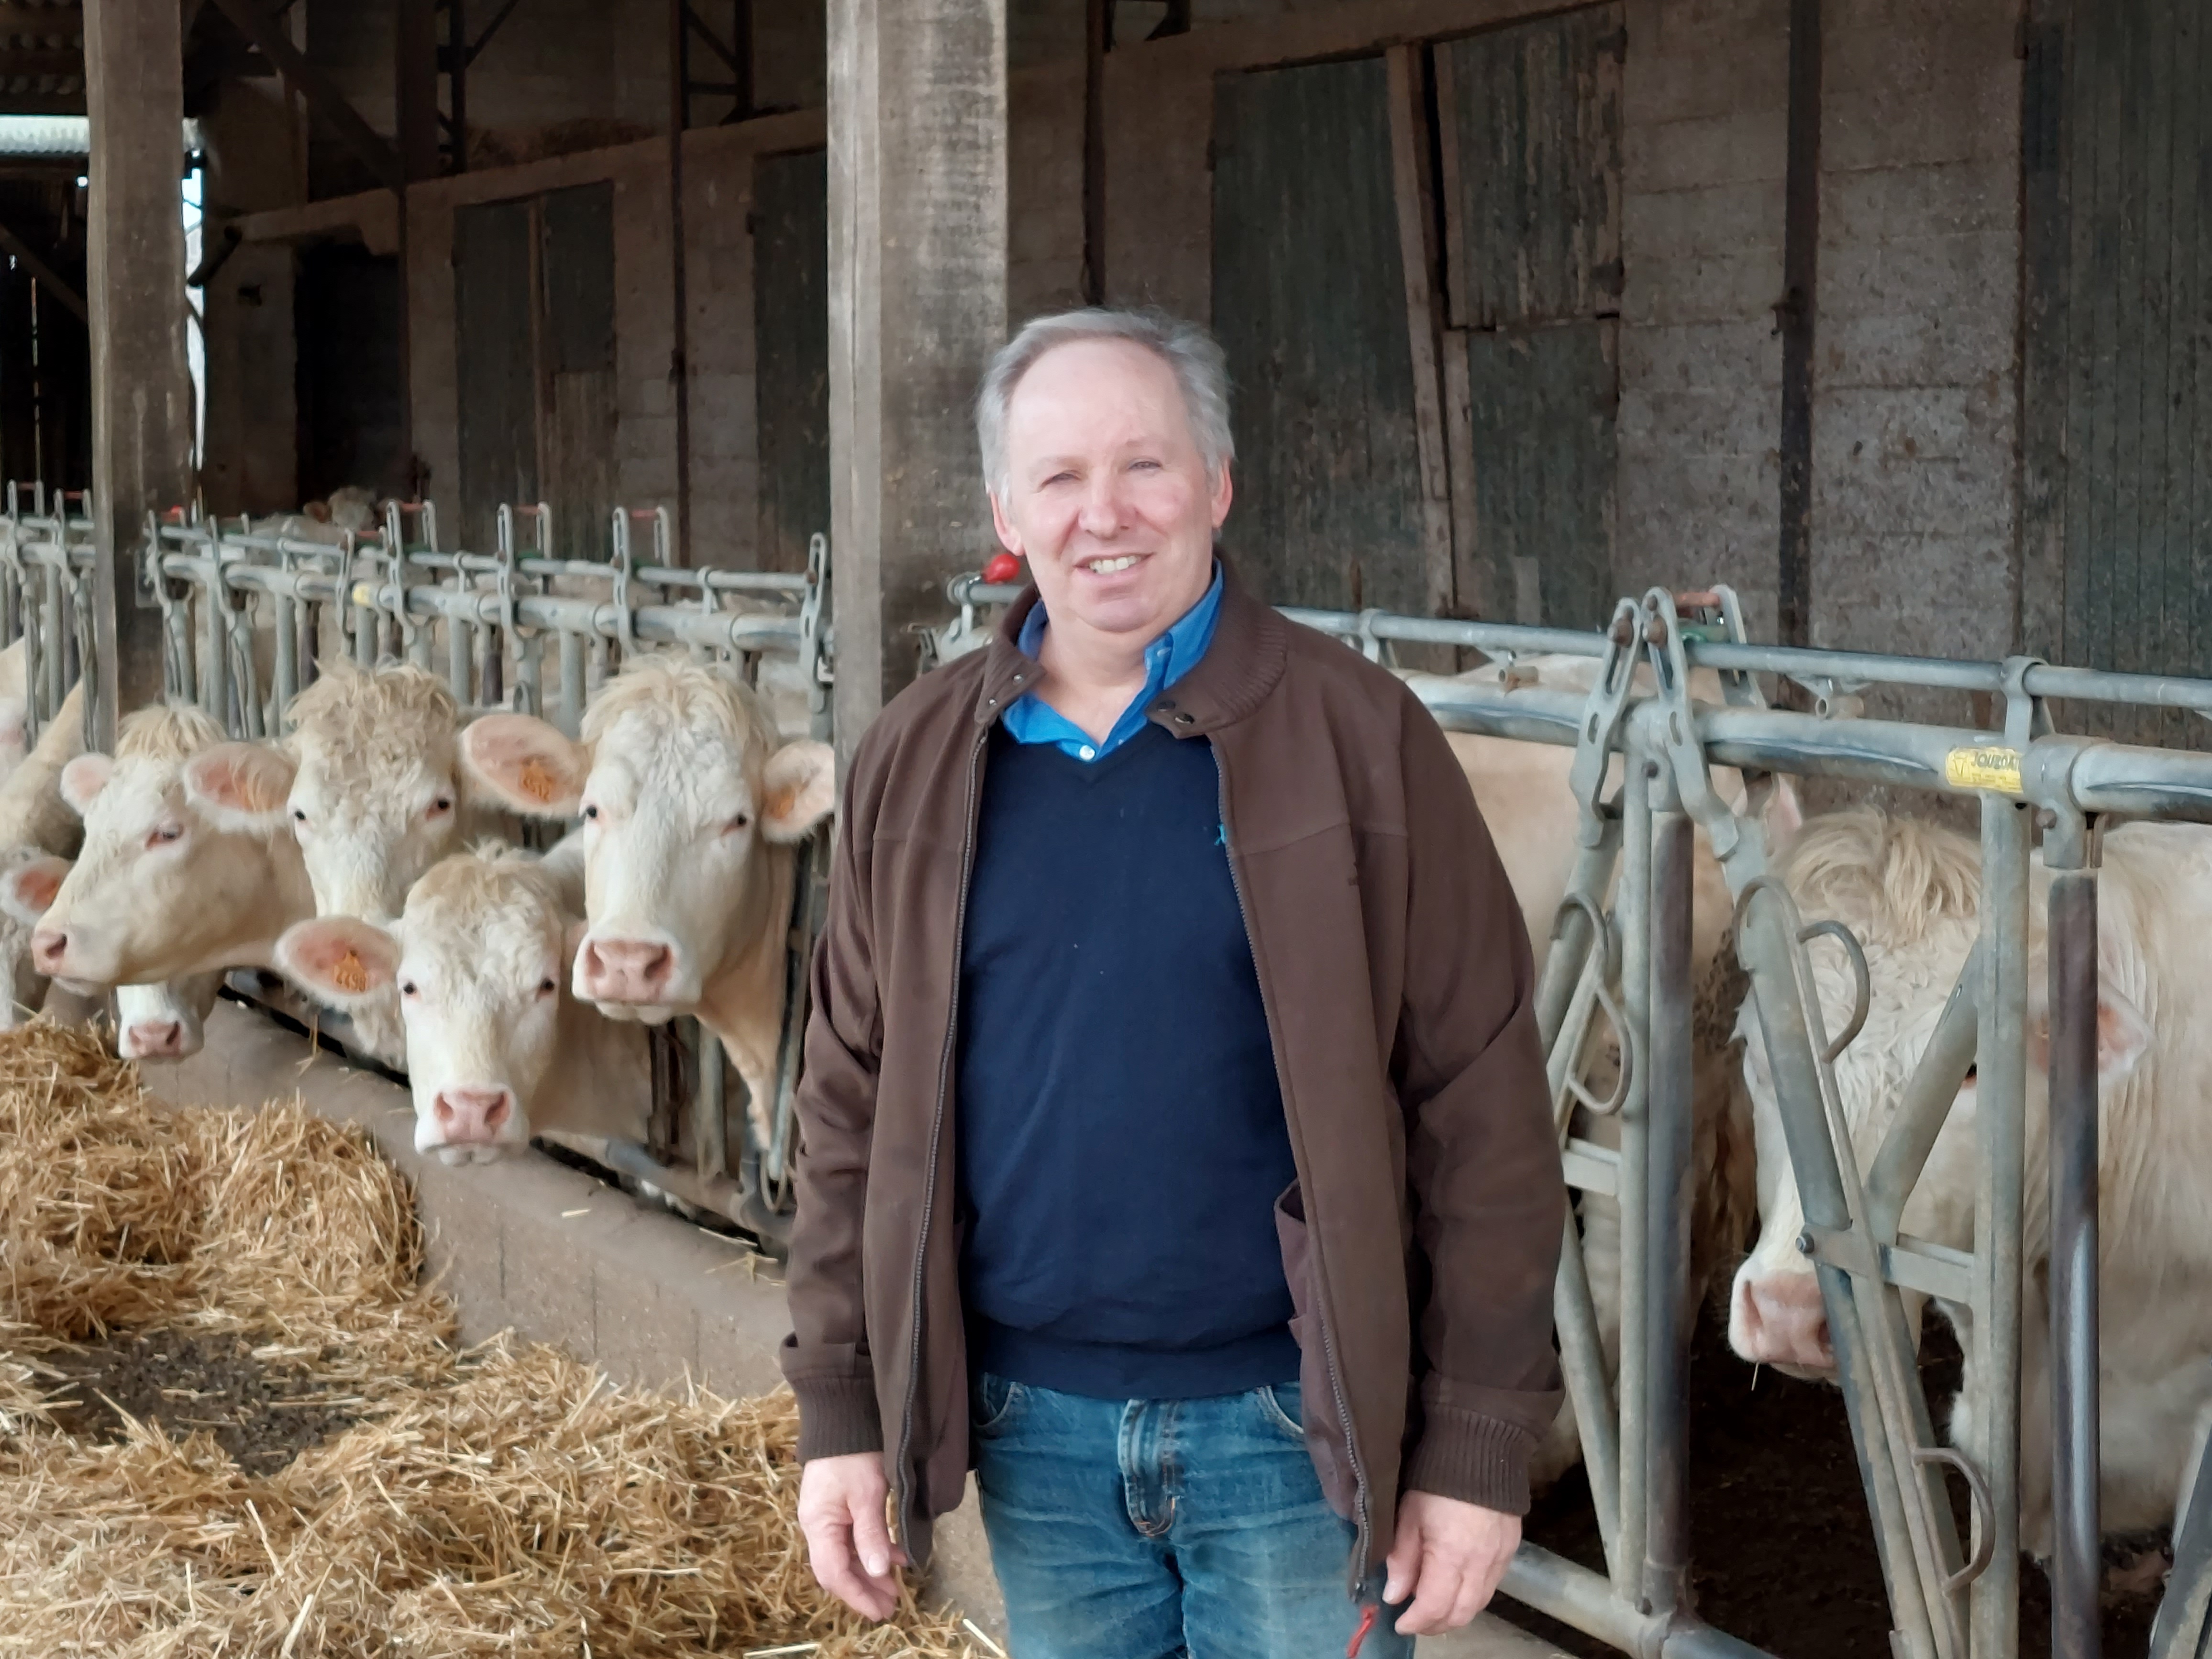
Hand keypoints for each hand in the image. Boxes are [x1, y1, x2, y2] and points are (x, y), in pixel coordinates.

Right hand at [797, 1451, 907, 1620]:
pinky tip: (895, 1557)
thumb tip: (879, 1572)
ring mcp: (827, 1516)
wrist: (843, 1417)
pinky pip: (853, 1539)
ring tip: (895, 1589)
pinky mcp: (838, 1507)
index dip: (857, 1595)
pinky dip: (872, 1550)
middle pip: (838, 1568)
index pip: (833, 1573)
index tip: (879, 1610)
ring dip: (870, 1572)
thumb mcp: (866, 1495)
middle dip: (864, 1589)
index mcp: (818, 1525)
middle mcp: (818, 1525)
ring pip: (847, 1556)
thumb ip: (871, 1535)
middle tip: (892, 1606)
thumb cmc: (853, 1454)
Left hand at [1383, 1489, 1520, 1635]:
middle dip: (1435, 1624)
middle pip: (1460, 1613)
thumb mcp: (1408, 1515)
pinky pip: (1492, 1586)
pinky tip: (1457, 1586)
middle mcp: (1480, 1566)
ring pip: (1479, 1604)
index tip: (1398, 1623)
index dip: (1415, 1622)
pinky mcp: (1510, 1550)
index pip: (1434, 1607)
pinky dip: (1472, 1596)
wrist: (1481, 1448)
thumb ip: (1402, 1558)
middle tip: (1415, 1620)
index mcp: (1452, 1557)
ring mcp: (1500, 1559)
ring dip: (1455, 1613)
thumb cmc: (1436, 1481)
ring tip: (1433, 1606)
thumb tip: (1394, 1596)